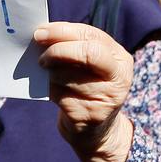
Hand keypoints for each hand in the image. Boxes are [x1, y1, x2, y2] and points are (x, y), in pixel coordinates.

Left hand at [36, 22, 134, 161]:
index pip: (91, 35)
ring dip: (50, 73)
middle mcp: (119, 78)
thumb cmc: (86, 86)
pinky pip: (60, 95)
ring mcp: (106, 98)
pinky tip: (51, 91)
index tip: (40, 32)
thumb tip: (42, 34)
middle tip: (41, 56)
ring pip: (67, 75)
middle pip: (87, 53)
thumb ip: (73, 46)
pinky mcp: (89, 116)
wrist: (96, 130)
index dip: (62, 31)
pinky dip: (49, 90)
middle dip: (58, 50)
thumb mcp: (89, 65)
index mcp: (120, 59)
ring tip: (47, 75)